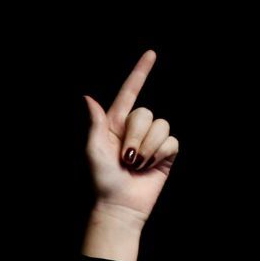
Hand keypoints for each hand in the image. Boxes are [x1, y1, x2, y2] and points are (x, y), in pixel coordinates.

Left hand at [84, 50, 178, 224]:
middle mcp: (135, 130)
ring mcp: (151, 142)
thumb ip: (96, 122)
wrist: (119, 206)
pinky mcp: (165, 155)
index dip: (140, 73)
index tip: (151, 54)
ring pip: (161, 126)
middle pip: (146, 113)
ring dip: (147, 149)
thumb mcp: (92, 149)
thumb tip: (88, 98)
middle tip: (126, 158)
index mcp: (115, 124)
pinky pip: (171, 142)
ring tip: (136, 166)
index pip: (129, 92)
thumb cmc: (101, 180)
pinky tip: (149, 168)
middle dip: (135, 136)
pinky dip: (159, 155)